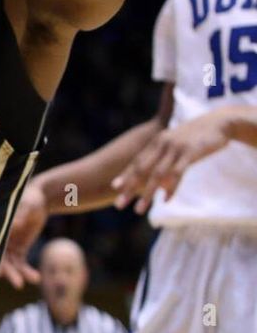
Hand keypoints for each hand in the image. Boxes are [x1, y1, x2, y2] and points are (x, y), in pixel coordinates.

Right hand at [0, 182, 43, 288]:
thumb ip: (20, 214)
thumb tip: (14, 224)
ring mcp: (7, 245)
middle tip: (18, 283)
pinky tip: (36, 278)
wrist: (39, 200)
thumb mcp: (26, 205)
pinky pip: (21, 264)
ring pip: (10, 265)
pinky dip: (27, 272)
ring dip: (18, 274)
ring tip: (31, 280)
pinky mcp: (18, 249)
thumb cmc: (29, 198)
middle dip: (8, 272)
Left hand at [111, 111, 231, 213]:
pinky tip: (165, 200)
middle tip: (119, 205)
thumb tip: (159, 186)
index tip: (114, 188)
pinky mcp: (190, 152)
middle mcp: (161, 145)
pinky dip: (171, 188)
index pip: (137, 162)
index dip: (125, 175)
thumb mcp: (176, 148)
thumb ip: (166, 163)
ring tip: (139, 210)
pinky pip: (177, 173)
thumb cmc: (196, 138)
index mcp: (156, 143)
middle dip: (129, 188)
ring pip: (157, 174)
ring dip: (147, 194)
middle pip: (141, 170)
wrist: (218, 122)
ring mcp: (175, 148)